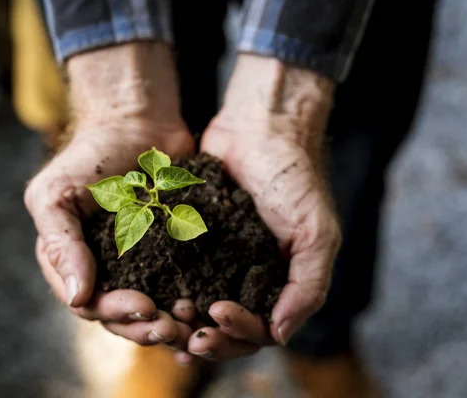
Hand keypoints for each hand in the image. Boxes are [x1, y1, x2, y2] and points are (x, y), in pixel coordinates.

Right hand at [24, 43, 196, 347]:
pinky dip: (193, 301)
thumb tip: (78, 297)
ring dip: (171, 323)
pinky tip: (208, 307)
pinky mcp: (173, 255)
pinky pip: (181, 286)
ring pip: (153, 309)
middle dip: (145, 325)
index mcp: (72, 262)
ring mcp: (141, 266)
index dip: (114, 312)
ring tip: (192, 323)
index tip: (143, 305)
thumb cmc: (91, 155)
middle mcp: (105, 271)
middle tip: (172, 327)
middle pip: (122, 316)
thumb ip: (60, 244)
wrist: (138, 125)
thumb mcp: (57, 194)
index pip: (89, 303)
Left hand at [186, 55, 341, 360]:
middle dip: (209, 337)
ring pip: (198, 310)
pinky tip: (151, 302)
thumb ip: (308, 285)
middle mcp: (247, 280)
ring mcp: (218, 263)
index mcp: (279, 284)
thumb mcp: (315, 233)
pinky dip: (166, 294)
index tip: (218, 314)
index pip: (260, 330)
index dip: (239, 333)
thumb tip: (280, 335)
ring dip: (184, 323)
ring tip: (166, 320)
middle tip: (188, 334)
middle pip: (226, 329)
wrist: (260, 128)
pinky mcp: (190, 242)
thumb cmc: (294, 179)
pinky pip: (176, 276)